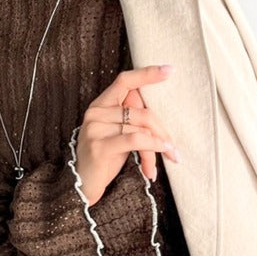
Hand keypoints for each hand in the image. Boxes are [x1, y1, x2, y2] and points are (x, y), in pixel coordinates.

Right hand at [76, 64, 180, 205]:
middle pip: (141, 111)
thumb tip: (163, 118)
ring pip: (140, 128)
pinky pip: (135, 140)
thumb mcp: (119, 135)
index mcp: (101, 105)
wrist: (81, 185)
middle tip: (174, 147)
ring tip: (170, 157)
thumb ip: (134, 121)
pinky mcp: (99, 147)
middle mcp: (95, 113)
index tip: (169, 70)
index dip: (147, 74)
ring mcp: (95, 129)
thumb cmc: (105, 159)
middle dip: (162, 130)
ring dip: (159, 145)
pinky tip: (158, 159)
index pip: (125, 81)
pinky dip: (152, 147)